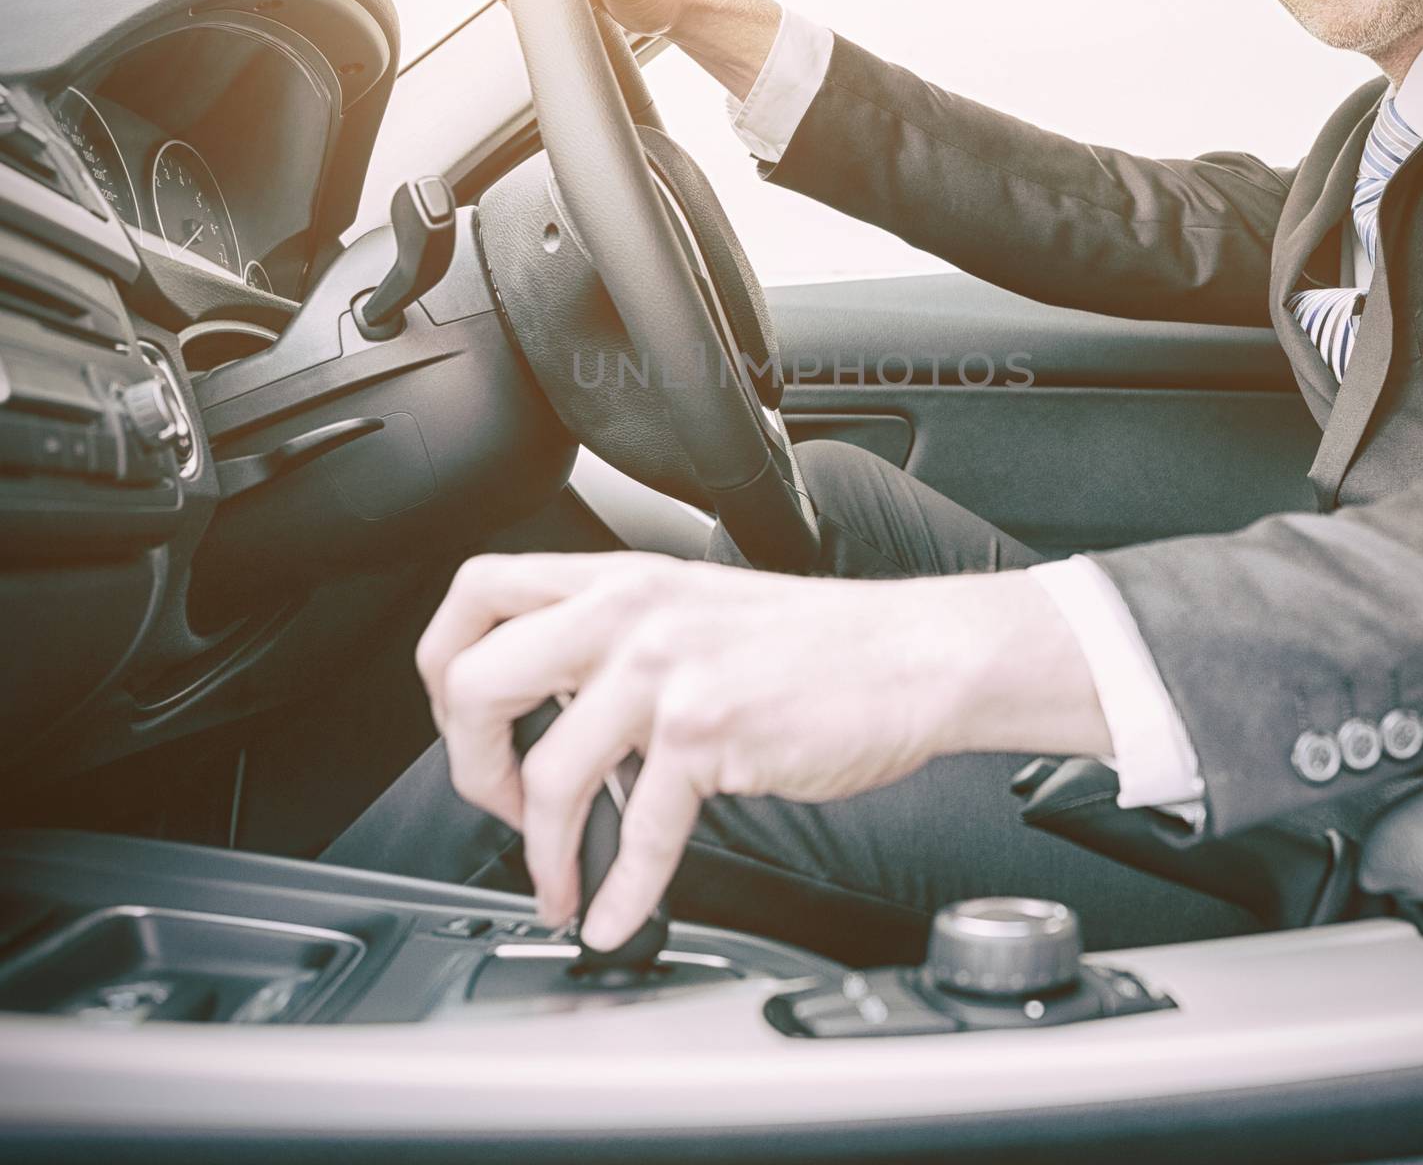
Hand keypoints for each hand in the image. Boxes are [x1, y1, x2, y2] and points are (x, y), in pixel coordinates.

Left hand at [414, 552, 1107, 951]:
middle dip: (467, 762)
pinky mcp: (711, 730)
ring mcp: (668, 668)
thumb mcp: (695, 605)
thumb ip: (617, 637)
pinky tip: (615, 914)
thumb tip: (549, 708)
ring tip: (560, 879)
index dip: (443, 663)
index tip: (465, 720)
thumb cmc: (813, 640)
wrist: (909, 653)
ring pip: (547, 771)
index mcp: (618, 577)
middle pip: (475, 676)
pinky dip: (620, 891)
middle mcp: (629, 611)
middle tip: (501, 805)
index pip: (476, 590)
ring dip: (542, 851)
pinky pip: (640, 830)